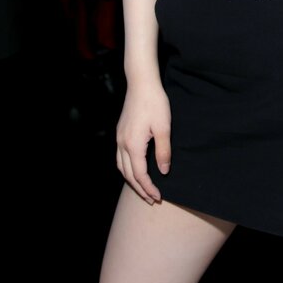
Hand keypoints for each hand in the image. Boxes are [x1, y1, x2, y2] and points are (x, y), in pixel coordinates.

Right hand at [114, 81, 170, 203]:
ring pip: (121, 167)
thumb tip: (163, 171)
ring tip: (143, 188)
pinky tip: (134, 169)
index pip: (139, 174)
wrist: (141, 83)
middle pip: (128, 174)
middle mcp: (122, 144)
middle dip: (139, 189)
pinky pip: (120, 157)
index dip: (148, 188)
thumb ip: (163, 152)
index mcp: (133, 145)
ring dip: (131, 180)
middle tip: (151, 199)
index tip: (157, 197)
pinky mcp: (120, 132)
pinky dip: (126, 168)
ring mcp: (119, 138)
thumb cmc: (155, 103)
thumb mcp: (164, 128)